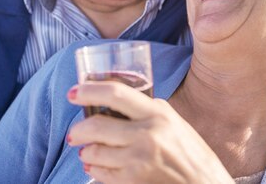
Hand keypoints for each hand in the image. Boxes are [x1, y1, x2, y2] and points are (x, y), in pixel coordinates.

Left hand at [67, 82, 233, 183]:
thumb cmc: (191, 154)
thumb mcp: (174, 122)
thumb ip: (148, 110)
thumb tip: (116, 100)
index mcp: (158, 113)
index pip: (116, 93)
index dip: (89, 91)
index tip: (74, 93)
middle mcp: (148, 134)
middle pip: (96, 126)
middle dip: (78, 130)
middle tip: (74, 133)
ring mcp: (139, 160)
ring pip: (94, 152)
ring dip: (85, 152)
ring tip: (87, 151)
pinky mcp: (133, 181)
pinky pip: (101, 174)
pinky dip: (93, 170)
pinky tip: (96, 167)